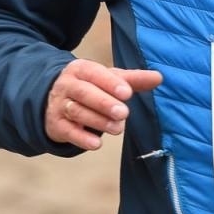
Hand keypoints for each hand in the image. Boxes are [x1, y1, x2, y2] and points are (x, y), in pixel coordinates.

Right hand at [45, 59, 162, 150]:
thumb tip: (159, 77)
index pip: (95, 73)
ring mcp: (60, 105)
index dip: (110, 83)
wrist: (55, 100)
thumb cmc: (91, 87)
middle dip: (104, 103)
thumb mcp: (109, 79)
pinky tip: (96, 144)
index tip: (127, 93)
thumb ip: (133, 80)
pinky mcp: (57, 124)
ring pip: (76, 112)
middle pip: (84, 93)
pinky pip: (68, 131)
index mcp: (82, 70)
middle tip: (124, 113)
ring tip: (118, 128)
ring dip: (98, 121)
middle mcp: (68, 85)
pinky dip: (82, 138)